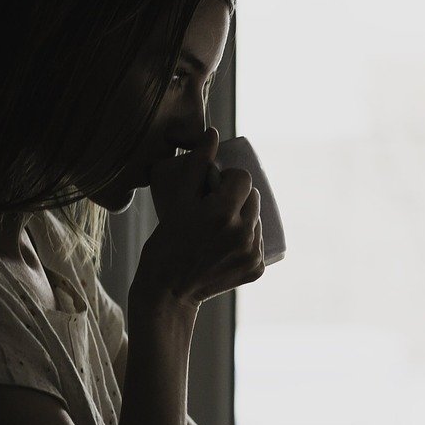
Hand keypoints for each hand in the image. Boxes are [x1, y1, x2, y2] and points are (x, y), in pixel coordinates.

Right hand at [134, 127, 264, 309]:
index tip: (215, 188)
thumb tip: (213, 133)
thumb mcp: (177, 201)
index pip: (244, 178)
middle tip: (215, 207)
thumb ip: (196, 165)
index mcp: (222, 213)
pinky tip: (228, 245)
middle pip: (253, 198)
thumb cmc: (166, 243)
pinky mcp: (257, 269)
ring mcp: (252, 254)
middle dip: (237, 197)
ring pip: (257, 219)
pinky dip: (247, 240)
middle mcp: (243, 233)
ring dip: (244, 217)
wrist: (168, 291)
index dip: (229, 179)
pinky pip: (258, 242)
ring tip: (220, 227)